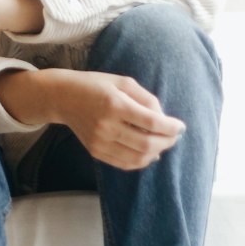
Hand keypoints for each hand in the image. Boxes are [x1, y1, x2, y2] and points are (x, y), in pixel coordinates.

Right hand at [47, 69, 184, 170]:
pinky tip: (150, 153)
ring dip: (157, 152)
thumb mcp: (123, 82)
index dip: (171, 127)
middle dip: (168, 141)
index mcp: (115, 104)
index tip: (182, 126)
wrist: (63, 97)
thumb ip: (146, 99)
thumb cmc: (96, 85)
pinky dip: (142, 161)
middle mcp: (107, 126)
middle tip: (175, 136)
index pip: (151, 122)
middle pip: (147, 143)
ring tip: (164, 143)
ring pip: (138, 157)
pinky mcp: (96, 151)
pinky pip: (125, 163)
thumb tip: (163, 119)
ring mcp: (100, 141)